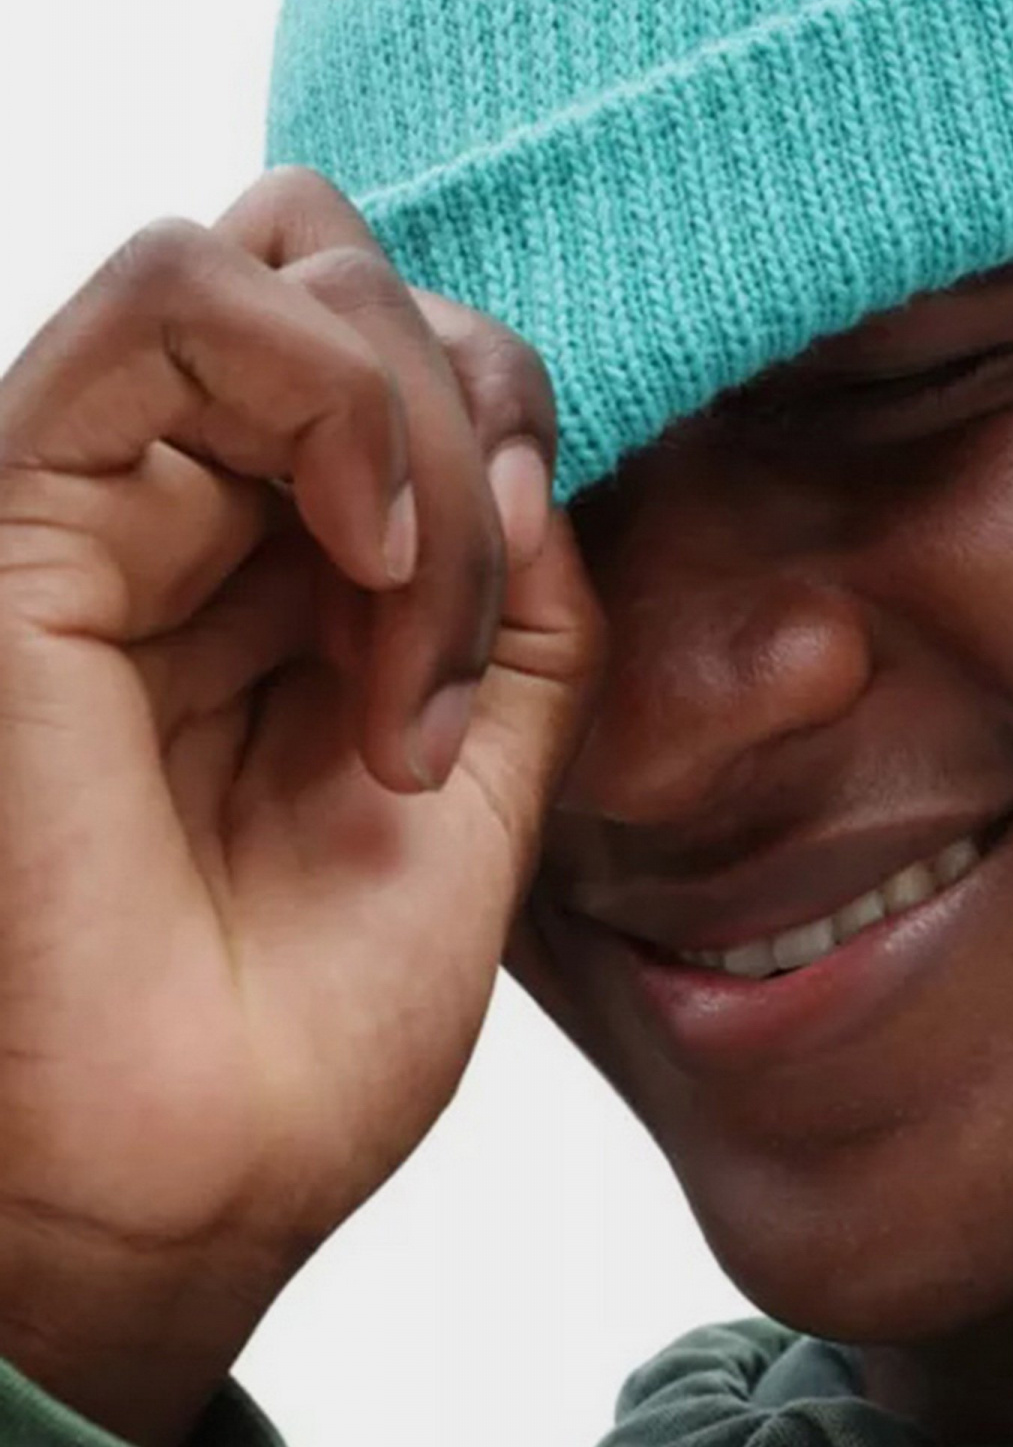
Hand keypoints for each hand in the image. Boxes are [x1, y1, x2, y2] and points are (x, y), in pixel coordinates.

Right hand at [0, 166, 607, 1446]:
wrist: (186, 1191)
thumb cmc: (304, 1024)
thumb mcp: (483, 777)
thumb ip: (521, 602)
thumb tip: (526, 444)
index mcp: (271, 564)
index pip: (394, 337)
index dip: (504, 411)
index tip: (528, 598)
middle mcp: (174, 509)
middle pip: (342, 265)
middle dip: (469, 398)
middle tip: (470, 608)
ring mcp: (92, 499)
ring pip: (273, 255)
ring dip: (413, 420)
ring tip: (416, 617)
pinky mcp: (18, 516)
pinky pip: (172, 300)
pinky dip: (333, 393)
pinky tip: (379, 559)